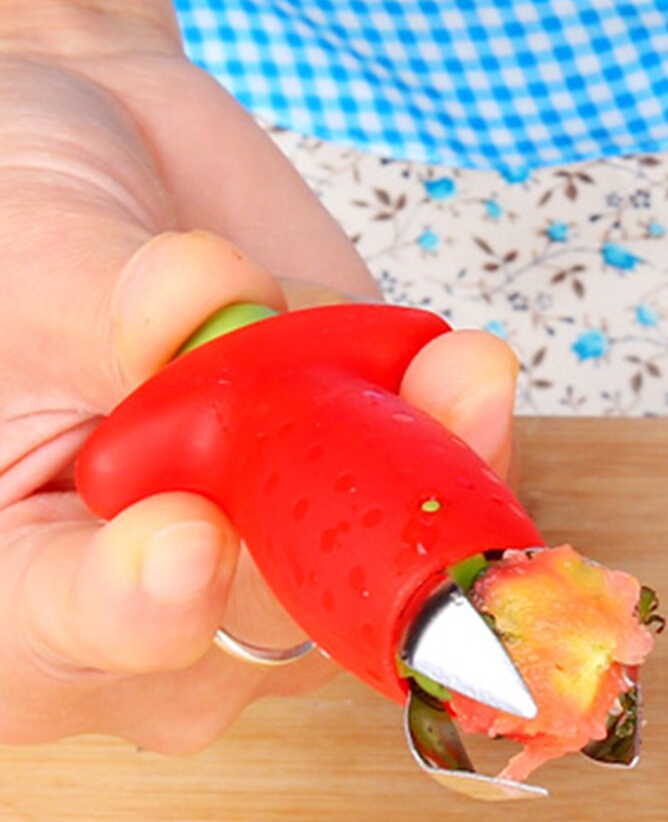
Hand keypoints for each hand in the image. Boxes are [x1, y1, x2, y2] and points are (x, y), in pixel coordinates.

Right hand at [0, 15, 517, 751]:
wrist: (119, 187)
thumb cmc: (25, 239)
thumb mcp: (28, 264)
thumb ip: (102, 308)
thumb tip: (192, 305)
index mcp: (15, 592)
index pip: (74, 635)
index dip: (138, 606)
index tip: (185, 537)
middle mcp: (152, 618)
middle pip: (260, 628)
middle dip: (329, 527)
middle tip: (369, 429)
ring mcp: (274, 576)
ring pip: (372, 578)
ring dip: (427, 474)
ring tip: (456, 373)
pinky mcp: (364, 513)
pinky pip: (435, 513)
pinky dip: (464, 443)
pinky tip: (467, 378)